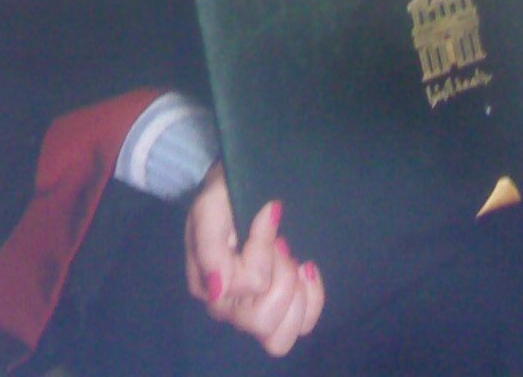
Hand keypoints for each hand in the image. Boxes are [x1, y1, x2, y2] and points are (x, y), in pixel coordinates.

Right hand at [185, 164, 323, 355]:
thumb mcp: (210, 207)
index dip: (264, 249)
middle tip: (282, 245)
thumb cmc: (225, 193)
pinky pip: (302, 325)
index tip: (267, 215)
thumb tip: (219, 286)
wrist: (241, 184)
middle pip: (263, 322)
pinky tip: (308, 269)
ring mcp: (254, 311)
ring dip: (296, 297)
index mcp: (210, 286)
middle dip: (283, 280)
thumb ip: (209, 246)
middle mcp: (229, 307)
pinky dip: (312, 300)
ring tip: (295, 262)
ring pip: (280, 337)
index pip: (250, 284)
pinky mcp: (280, 308)